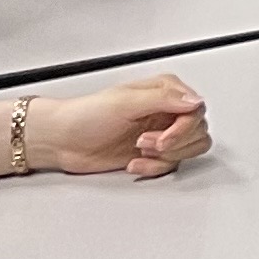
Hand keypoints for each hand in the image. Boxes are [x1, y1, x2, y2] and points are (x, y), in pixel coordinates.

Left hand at [32, 76, 211, 177]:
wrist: (61, 141)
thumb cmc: (84, 116)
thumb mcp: (125, 102)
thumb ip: (164, 99)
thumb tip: (195, 101)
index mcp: (164, 91)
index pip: (196, 110)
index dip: (184, 128)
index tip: (163, 139)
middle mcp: (166, 110)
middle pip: (197, 131)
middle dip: (174, 144)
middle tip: (146, 143)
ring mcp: (160, 132)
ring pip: (190, 149)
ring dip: (166, 157)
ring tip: (141, 151)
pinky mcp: (152, 153)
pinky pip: (171, 165)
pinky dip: (154, 168)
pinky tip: (135, 162)